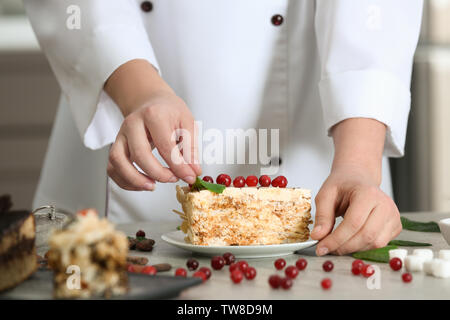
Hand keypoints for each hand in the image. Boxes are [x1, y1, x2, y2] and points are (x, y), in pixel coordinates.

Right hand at [105, 60, 200, 190]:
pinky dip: (124, 181)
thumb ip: (191, 148)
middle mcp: (132, 124)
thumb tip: (193, 171)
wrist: (150, 101)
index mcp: (153, 115)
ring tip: (152, 186)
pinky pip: (112, 168)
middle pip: (139, 154)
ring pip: (118, 162)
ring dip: (134, 179)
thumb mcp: (187, 122)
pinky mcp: (115, 146)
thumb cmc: (168, 111)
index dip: (179, 166)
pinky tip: (141, 184)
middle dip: (158, 173)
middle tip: (173, 179)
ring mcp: (120, 135)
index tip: (189, 177)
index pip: (165, 146)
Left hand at [310, 118, 400, 255]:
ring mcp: (393, 216)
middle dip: (343, 247)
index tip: (321, 248)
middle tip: (326, 248)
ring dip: (352, 248)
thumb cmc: (343, 185)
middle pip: (366, 235)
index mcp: (368, 193)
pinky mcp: (395, 226)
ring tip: (336, 244)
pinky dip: (362, 246)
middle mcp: (385, 205)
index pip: (353, 223)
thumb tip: (317, 236)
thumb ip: (322, 215)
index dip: (336, 239)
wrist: (359, 178)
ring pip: (374, 243)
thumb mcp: (326, 195)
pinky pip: (379, 243)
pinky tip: (350, 240)